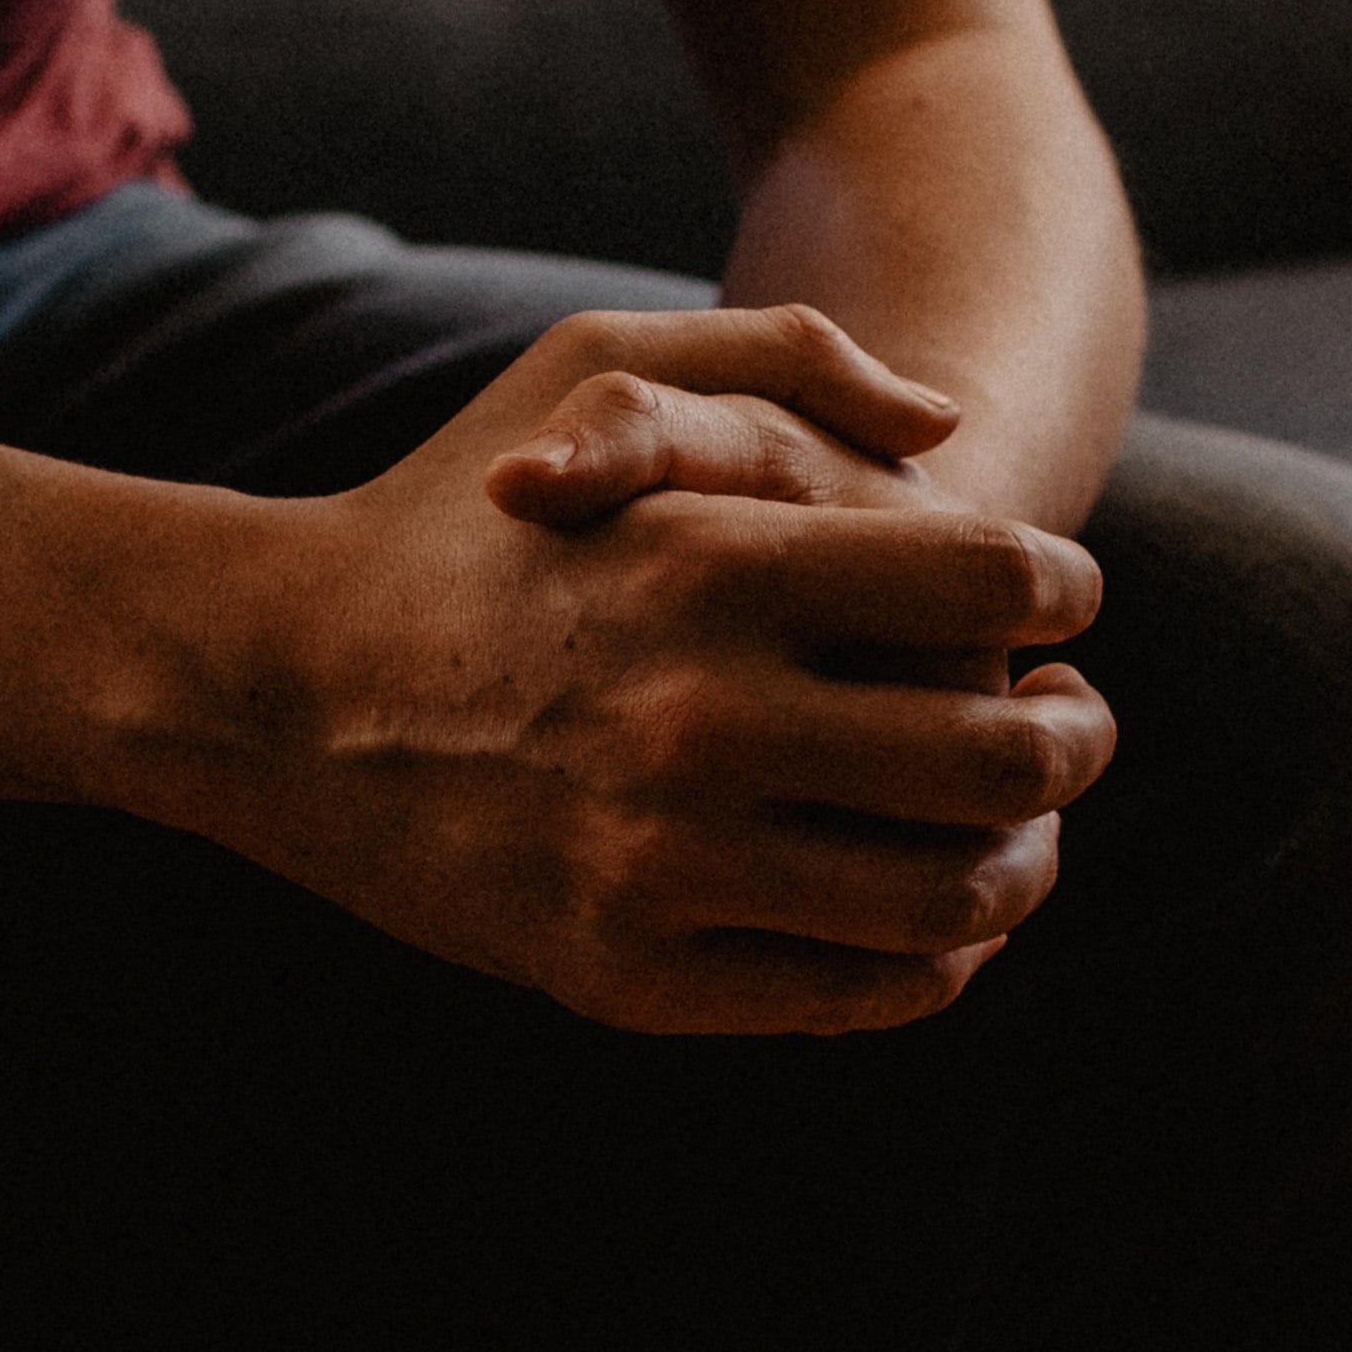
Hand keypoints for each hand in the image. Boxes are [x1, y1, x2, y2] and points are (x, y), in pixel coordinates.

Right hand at [178, 304, 1115, 1036]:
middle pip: (1002, 757)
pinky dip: (933, 964)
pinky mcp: (627, 976)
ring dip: (1027, 865)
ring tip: (1021, 832)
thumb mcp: (592, 360)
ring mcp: (661, 865)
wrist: (272, 685)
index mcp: (712, 563)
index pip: (991, 589)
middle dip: (1079, 740)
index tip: (1063, 610)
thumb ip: (785, 358)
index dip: (1065, 595)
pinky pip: (854, 994)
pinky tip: (934, 919)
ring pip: (950, 898)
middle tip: (1076, 726)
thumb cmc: (452, 509)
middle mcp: (697, 720)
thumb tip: (950, 428)